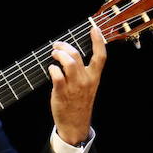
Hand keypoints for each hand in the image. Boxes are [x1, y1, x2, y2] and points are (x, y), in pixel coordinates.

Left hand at [48, 24, 105, 144]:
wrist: (75, 124)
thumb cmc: (79, 104)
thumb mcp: (88, 87)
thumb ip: (83, 72)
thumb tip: (72, 56)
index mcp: (94, 78)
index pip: (100, 56)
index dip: (98, 41)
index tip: (94, 28)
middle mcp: (85, 80)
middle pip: (77, 55)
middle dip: (65, 46)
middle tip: (57, 45)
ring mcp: (74, 86)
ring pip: (68, 62)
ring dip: (58, 54)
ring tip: (53, 54)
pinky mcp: (62, 92)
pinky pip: (57, 75)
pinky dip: (52, 68)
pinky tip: (51, 69)